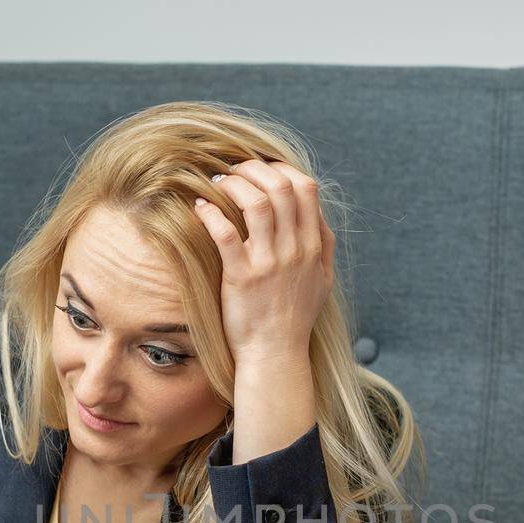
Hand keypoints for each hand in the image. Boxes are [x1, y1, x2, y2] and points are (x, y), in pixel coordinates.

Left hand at [192, 159, 335, 370]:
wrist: (276, 354)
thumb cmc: (296, 317)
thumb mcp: (323, 280)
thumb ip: (323, 244)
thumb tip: (318, 213)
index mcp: (312, 246)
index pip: (306, 188)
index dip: (283, 168)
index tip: (263, 169)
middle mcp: (294, 250)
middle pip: (280, 187)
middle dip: (254, 169)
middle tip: (234, 170)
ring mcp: (268, 263)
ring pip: (255, 202)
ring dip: (233, 184)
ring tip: (216, 183)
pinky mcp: (242, 277)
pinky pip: (225, 233)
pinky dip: (210, 212)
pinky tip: (200, 207)